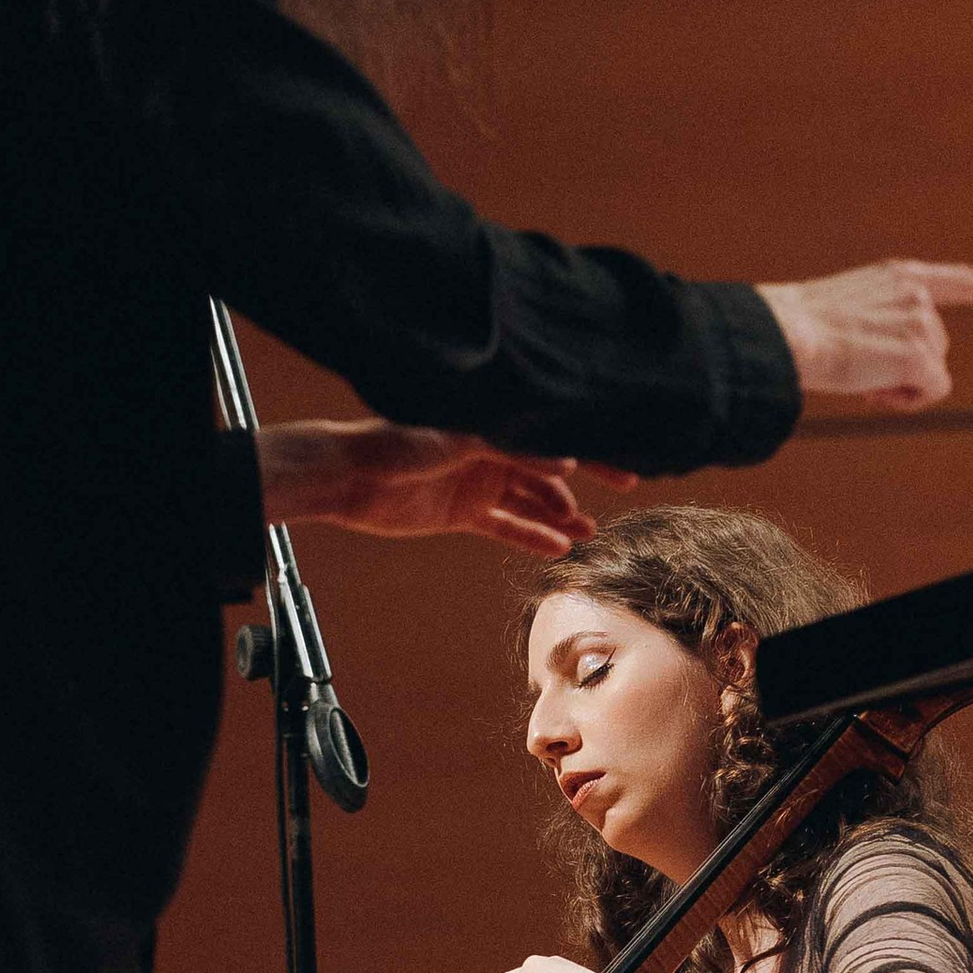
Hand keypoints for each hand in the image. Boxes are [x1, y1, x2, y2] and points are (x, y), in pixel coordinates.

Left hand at [256, 419, 608, 554]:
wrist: (347, 476)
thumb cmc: (396, 442)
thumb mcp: (458, 440)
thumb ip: (511, 448)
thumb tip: (569, 463)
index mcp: (493, 423)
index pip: (552, 437)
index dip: (591, 452)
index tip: (625, 466)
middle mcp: (490, 451)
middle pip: (547, 471)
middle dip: (580, 489)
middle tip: (615, 507)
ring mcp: (477, 482)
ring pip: (530, 501)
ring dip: (558, 517)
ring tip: (586, 535)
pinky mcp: (462, 512)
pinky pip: (504, 526)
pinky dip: (529, 536)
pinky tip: (556, 548)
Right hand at [759, 260, 972, 410]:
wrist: (786, 335)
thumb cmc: (798, 330)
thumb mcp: (846, 310)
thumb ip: (882, 322)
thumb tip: (906, 367)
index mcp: (898, 276)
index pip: (957, 279)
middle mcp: (916, 293)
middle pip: (937, 346)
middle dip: (907, 367)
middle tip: (862, 373)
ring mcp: (920, 322)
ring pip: (934, 371)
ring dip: (902, 385)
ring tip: (861, 378)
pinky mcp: (918, 354)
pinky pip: (934, 390)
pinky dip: (909, 400)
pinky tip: (876, 391)